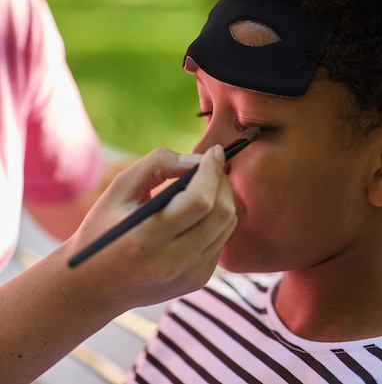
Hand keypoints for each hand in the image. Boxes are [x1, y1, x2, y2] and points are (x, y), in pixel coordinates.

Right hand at [60, 146, 236, 311]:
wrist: (94, 288)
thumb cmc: (102, 230)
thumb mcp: (117, 191)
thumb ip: (156, 166)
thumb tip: (195, 160)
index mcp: (146, 239)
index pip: (199, 201)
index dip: (211, 171)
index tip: (214, 151)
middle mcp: (173, 262)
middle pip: (221, 213)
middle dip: (222, 182)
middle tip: (212, 165)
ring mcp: (189, 274)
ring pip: (228, 225)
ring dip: (224, 198)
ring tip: (207, 184)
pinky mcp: (199, 280)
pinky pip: (222, 240)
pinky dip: (218, 219)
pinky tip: (201, 210)